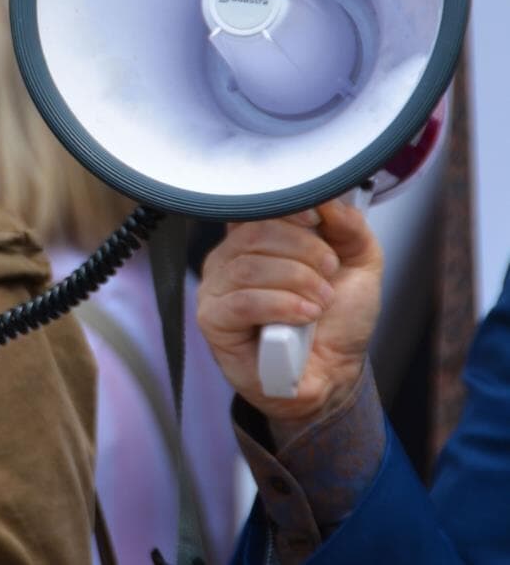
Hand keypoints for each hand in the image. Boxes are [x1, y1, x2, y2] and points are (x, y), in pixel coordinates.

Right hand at [196, 199, 382, 435]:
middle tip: (329, 274)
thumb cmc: (336, 321)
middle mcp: (229, 259)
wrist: (334, 374)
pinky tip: (304, 316)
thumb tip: (328, 199)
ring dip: (298, 282)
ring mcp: (216, 289)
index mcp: (256, 239)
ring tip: (320, 302)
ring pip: (249, 267)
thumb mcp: (359, 264)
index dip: (286, 208)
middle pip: (255, 233)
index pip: (256, 206)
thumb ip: (349, 227)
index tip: (317, 220)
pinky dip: (281, 305)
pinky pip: (242, 302)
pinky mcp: (213, 320)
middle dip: (304, 251)